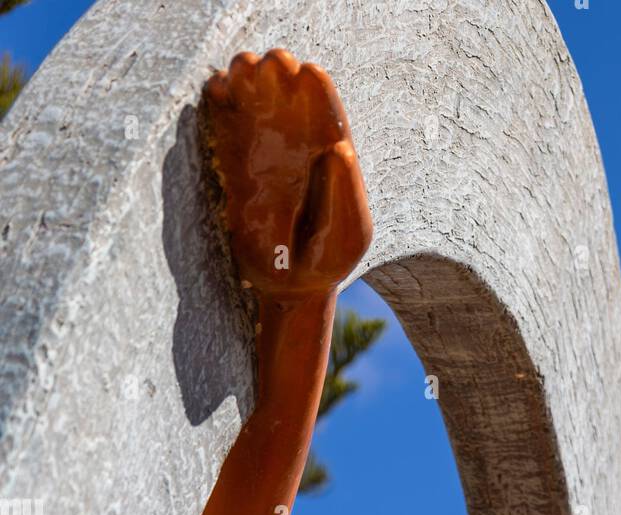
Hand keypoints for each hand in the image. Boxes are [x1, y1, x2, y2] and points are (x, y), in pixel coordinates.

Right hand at [203, 50, 372, 299]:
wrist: (289, 285)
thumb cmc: (327, 260)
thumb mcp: (348, 235)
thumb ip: (347, 194)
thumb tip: (337, 148)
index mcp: (327, 142)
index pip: (319, 92)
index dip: (309, 79)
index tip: (298, 83)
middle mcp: (294, 133)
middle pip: (282, 73)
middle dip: (271, 67)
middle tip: (262, 84)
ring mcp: (260, 140)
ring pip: (250, 80)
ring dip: (242, 72)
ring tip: (239, 88)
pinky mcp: (230, 154)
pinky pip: (220, 107)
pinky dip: (217, 91)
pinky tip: (220, 101)